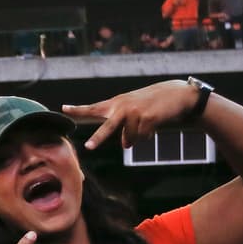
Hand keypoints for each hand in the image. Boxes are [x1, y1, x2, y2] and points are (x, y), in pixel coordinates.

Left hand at [69, 79, 199, 149]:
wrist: (178, 95)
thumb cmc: (152, 104)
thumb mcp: (133, 110)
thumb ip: (123, 126)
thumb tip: (126, 146)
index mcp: (116, 104)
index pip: (93, 108)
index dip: (78, 110)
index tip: (63, 108)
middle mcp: (122, 107)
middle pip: (107, 127)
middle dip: (98, 138)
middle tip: (89, 148)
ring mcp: (135, 112)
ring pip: (129, 139)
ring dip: (138, 137)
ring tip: (147, 124)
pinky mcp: (147, 118)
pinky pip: (142, 138)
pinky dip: (147, 136)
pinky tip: (155, 124)